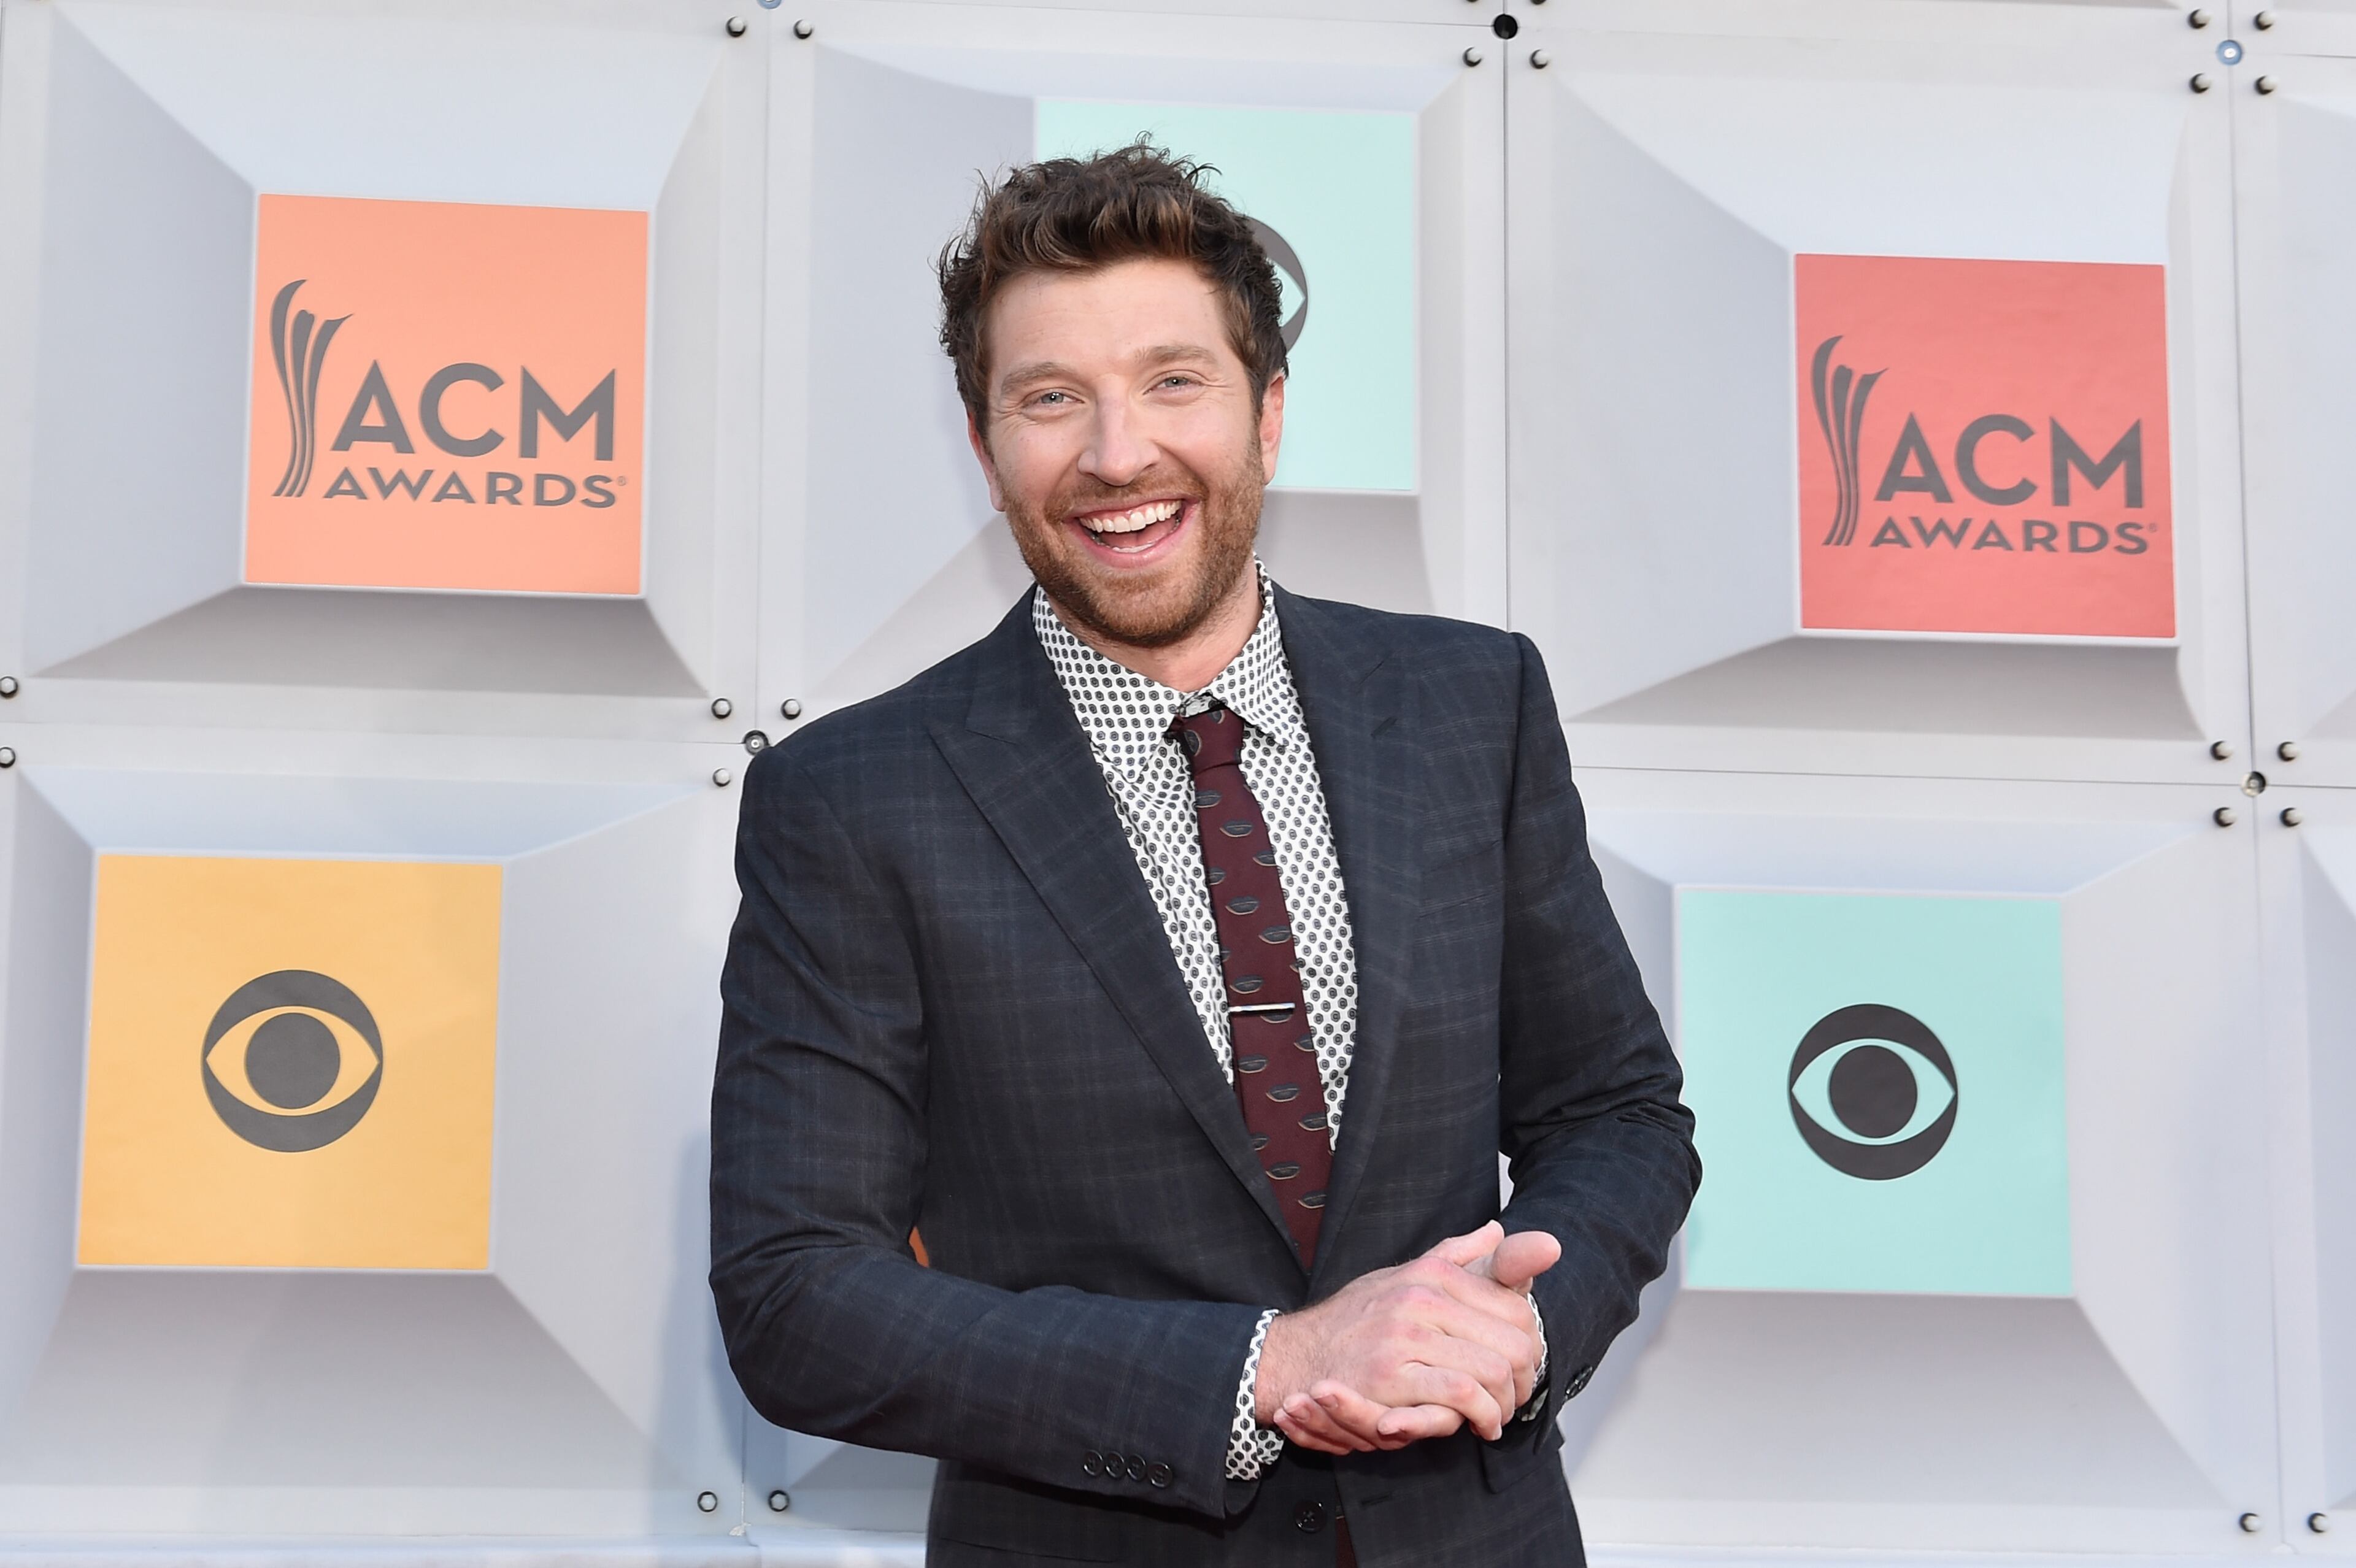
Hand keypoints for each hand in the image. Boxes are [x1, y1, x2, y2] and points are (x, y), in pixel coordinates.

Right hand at [1254, 1222, 1556, 1451]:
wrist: (1296, 1354)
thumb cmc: (1355, 1320)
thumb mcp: (1405, 1276)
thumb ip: (1456, 1256)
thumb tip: (1495, 1230)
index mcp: (1432, 1272)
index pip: (1513, 1306)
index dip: (1530, 1344)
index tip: (1524, 1367)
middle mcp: (1422, 1297)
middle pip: (1512, 1342)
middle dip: (1525, 1379)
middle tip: (1517, 1398)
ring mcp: (1406, 1335)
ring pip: (1493, 1369)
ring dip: (1506, 1403)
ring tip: (1497, 1415)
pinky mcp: (1391, 1376)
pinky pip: (1460, 1394)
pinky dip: (1481, 1414)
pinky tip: (1479, 1424)